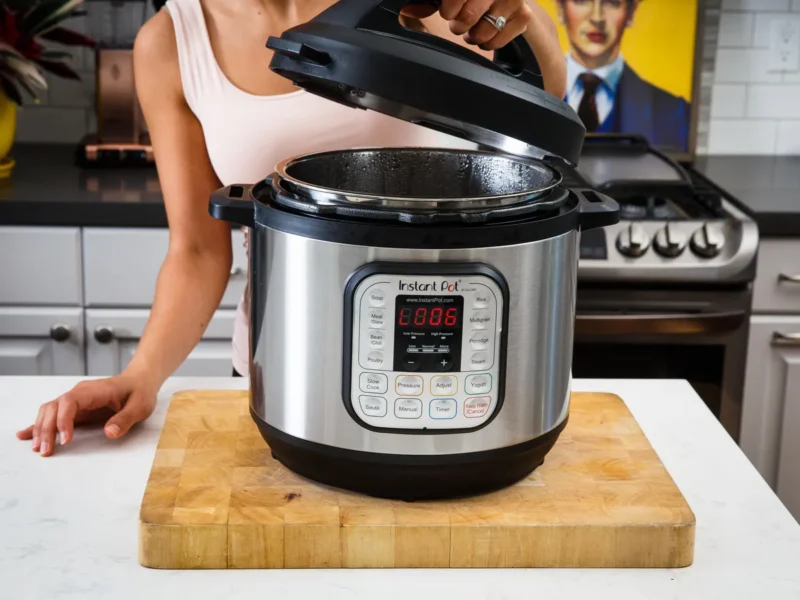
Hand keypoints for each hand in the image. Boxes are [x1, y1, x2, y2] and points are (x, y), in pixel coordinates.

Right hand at [15, 375, 156, 456]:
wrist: (140, 381)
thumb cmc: (140, 392)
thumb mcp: (140, 406)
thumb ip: (126, 419)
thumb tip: (109, 433)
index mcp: (94, 390)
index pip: (70, 402)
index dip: (64, 420)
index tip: (66, 440)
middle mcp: (80, 393)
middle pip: (54, 407)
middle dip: (46, 429)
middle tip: (46, 451)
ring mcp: (76, 400)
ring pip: (49, 411)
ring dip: (41, 429)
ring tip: (38, 449)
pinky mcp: (76, 408)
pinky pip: (54, 414)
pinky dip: (40, 424)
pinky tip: (25, 435)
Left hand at [403, 0, 533, 50]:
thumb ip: (428, 1)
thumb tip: (410, 11)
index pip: (455, 2)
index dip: (448, 9)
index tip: (447, 11)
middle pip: (468, 16)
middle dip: (458, 24)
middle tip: (459, 21)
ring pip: (482, 31)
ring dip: (472, 35)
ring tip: (472, 27)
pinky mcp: (523, 16)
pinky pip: (498, 41)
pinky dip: (487, 42)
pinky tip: (484, 33)